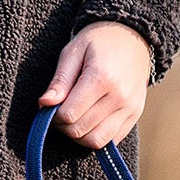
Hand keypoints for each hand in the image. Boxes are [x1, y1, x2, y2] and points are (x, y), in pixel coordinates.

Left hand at [40, 22, 152, 148]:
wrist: (132, 37)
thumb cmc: (98, 42)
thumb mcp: (74, 52)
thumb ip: (60, 80)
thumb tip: (45, 104)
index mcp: (101, 78)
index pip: (69, 115)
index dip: (53, 115)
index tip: (52, 104)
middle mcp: (119, 97)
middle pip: (80, 130)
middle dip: (63, 126)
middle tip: (60, 110)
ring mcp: (129, 108)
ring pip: (96, 141)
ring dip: (79, 135)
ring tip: (75, 117)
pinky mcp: (134, 115)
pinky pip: (111, 141)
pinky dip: (96, 135)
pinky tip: (90, 120)